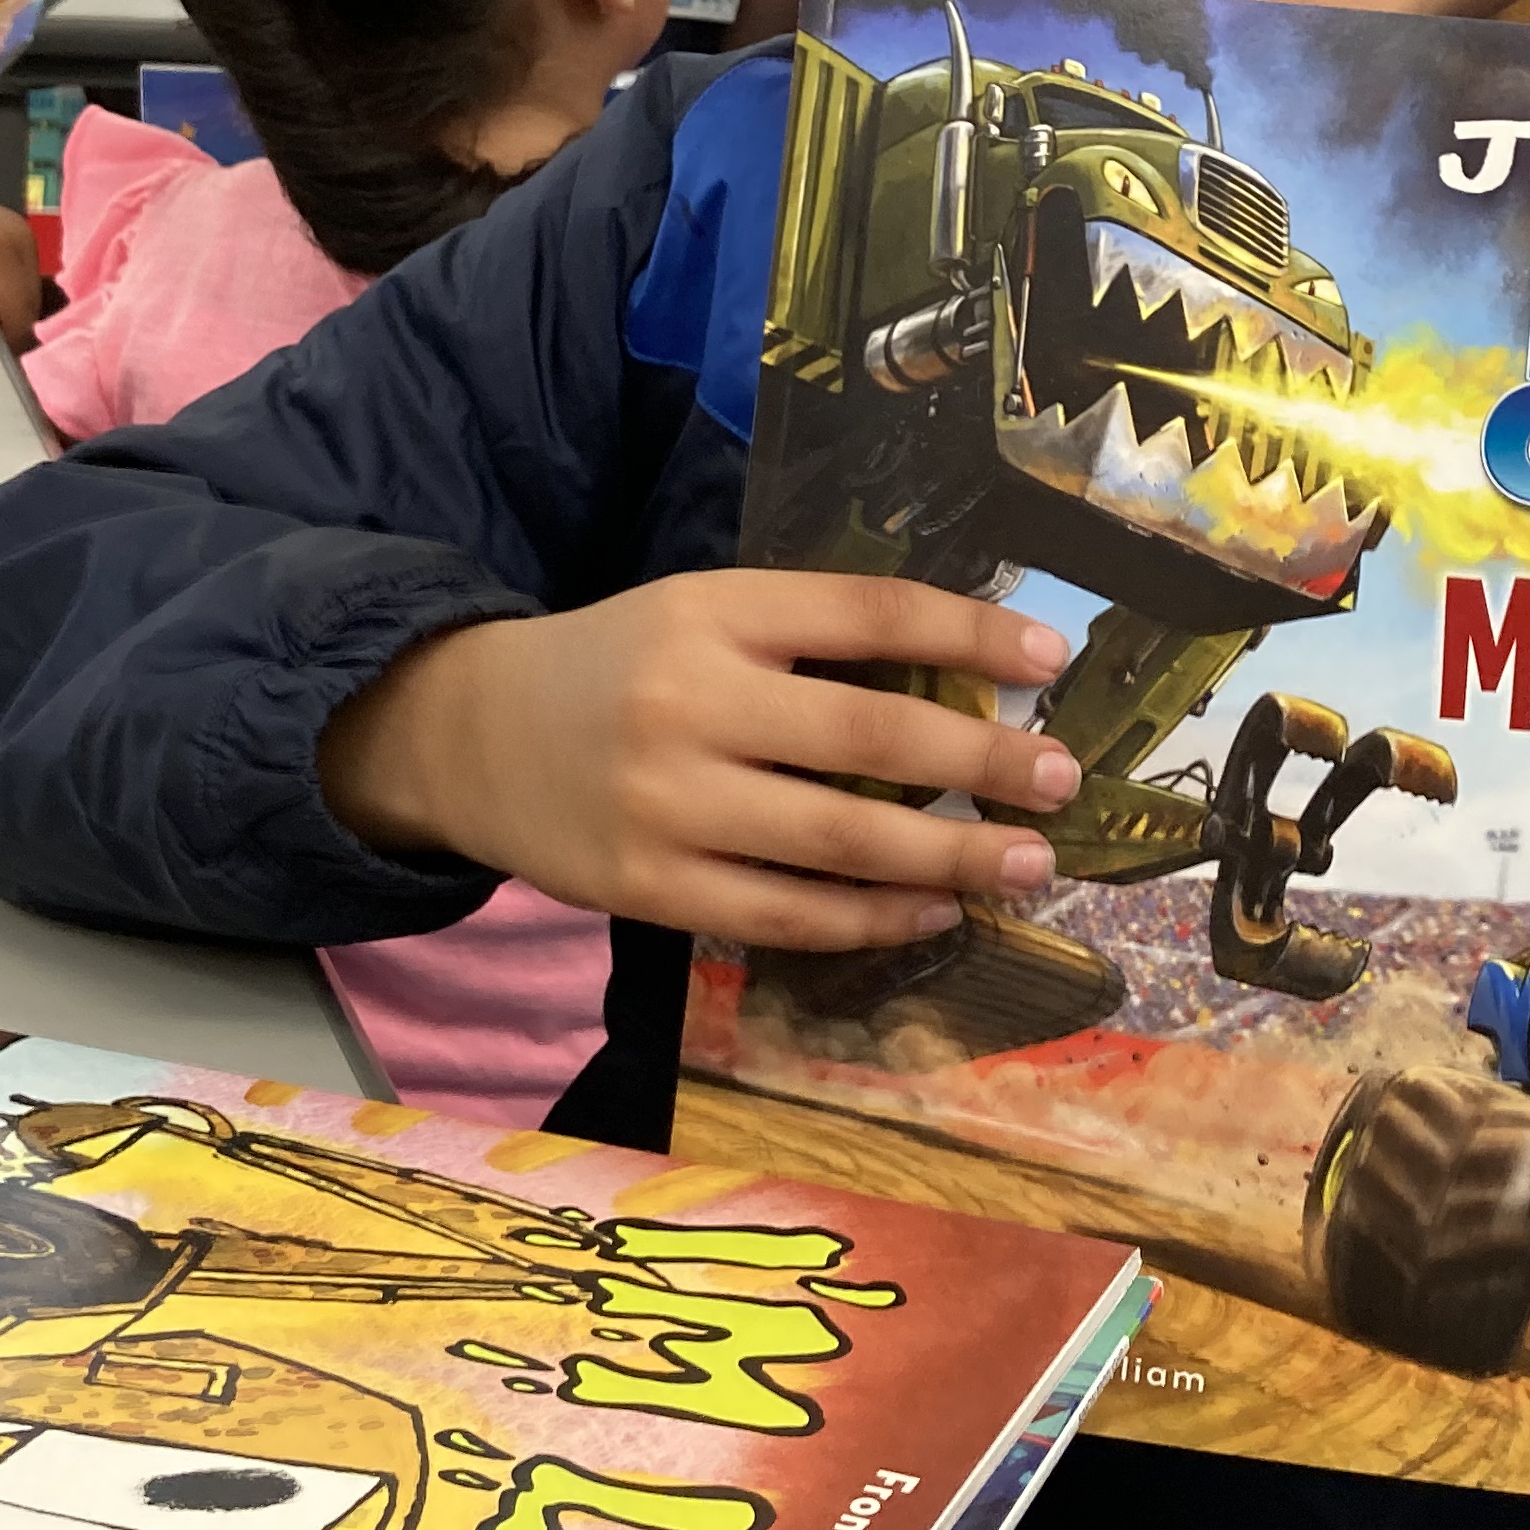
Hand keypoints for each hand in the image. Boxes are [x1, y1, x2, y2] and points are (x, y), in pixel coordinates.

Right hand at [321, 571, 1080, 946]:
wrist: (469, 734)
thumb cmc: (619, 665)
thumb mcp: (701, 612)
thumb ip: (809, 636)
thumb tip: (968, 674)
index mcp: (713, 610)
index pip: (865, 613)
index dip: (967, 632)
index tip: (1049, 656)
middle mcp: (692, 702)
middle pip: (868, 737)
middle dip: (982, 762)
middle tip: (1061, 780)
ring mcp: (668, 803)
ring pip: (839, 841)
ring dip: (949, 856)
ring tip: (1026, 863)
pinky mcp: (650, 889)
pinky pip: (784, 915)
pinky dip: (870, 919)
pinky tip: (931, 912)